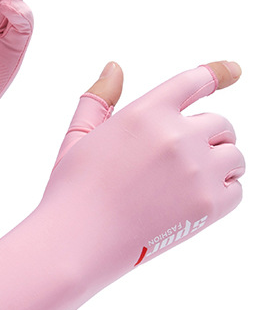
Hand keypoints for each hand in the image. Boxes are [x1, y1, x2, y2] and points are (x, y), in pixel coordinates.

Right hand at [43, 60, 243, 272]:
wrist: (76, 242)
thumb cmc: (72, 192)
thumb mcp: (78, 138)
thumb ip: (99, 100)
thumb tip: (114, 67)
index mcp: (145, 113)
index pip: (196, 80)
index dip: (219, 72)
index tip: (235, 71)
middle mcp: (177, 135)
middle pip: (220, 123)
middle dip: (206, 138)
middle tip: (178, 164)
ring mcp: (197, 170)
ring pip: (233, 155)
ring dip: (219, 165)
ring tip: (187, 184)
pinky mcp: (209, 204)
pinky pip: (237, 189)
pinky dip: (223, 193)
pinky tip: (192, 202)